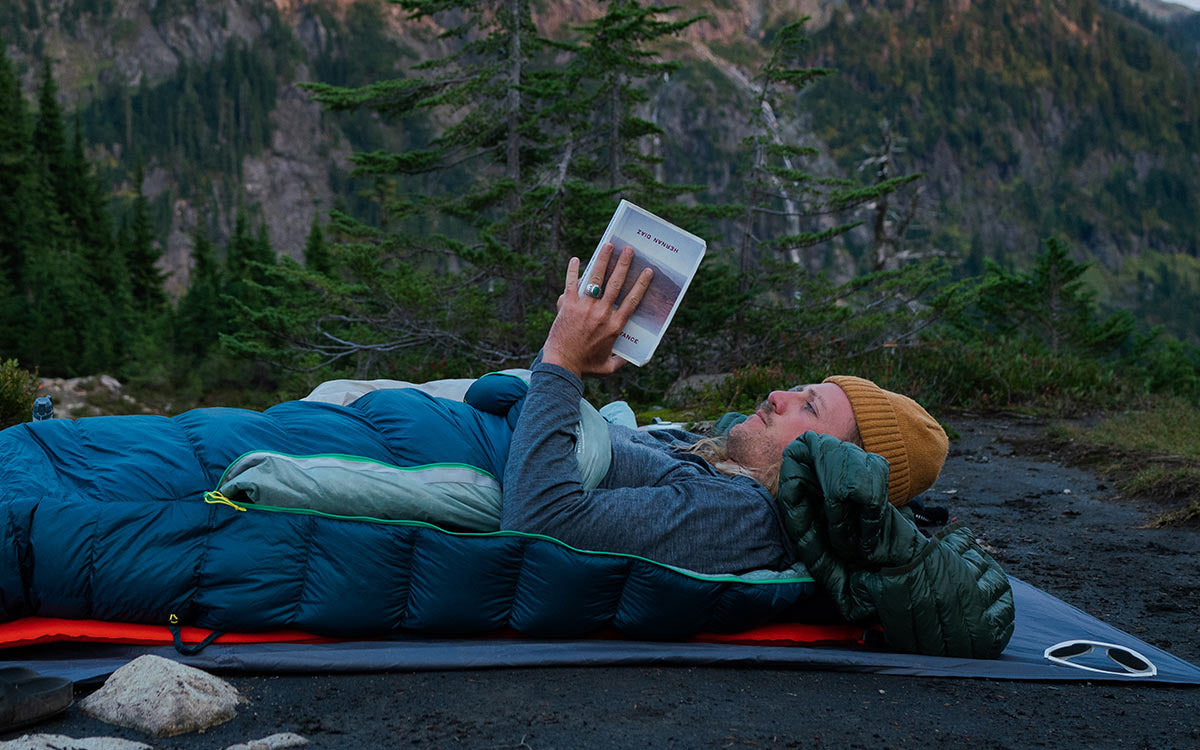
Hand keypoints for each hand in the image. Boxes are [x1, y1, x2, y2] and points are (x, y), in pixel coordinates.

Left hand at [542, 243, 653, 376]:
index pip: (632, 301)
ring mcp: (584, 308)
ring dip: (603, 260)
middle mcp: (602, 314)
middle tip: (629, 250)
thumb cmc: (585, 367)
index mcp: (615, 326)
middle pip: (616, 284)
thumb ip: (622, 361)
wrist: (561, 365)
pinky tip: (575, 260)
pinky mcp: (568, 306)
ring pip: (596, 279)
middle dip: (624, 265)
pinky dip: (573, 271)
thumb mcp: (608, 368)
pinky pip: (571, 284)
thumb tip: (633, 359)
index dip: (641, 284)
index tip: (647, 271)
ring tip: (608, 245)